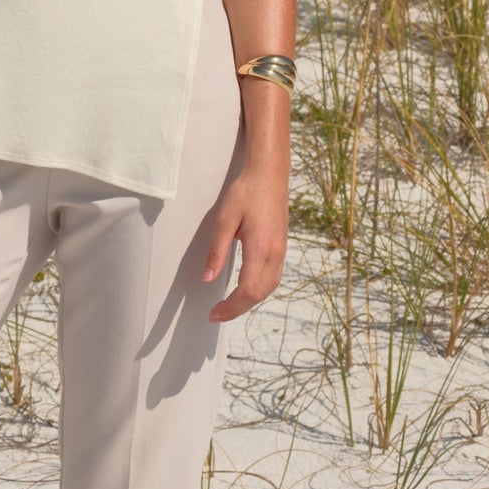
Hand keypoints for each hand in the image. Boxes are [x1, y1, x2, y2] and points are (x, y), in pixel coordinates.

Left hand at [200, 160, 287, 324]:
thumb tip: (207, 278)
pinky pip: (273, 278)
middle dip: (237, 309)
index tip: (214, 313)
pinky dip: (259, 290)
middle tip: (217, 314)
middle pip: (258, 295)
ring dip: (249, 301)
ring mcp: (281, 251)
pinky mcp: (282, 246)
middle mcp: (275, 253)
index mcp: (261, 248)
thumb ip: (217, 251)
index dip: (230, 307)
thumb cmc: (246, 191)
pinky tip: (247, 290)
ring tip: (230, 306)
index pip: (247, 291)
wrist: (269, 173)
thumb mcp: (224, 219)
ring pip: (269, 288)